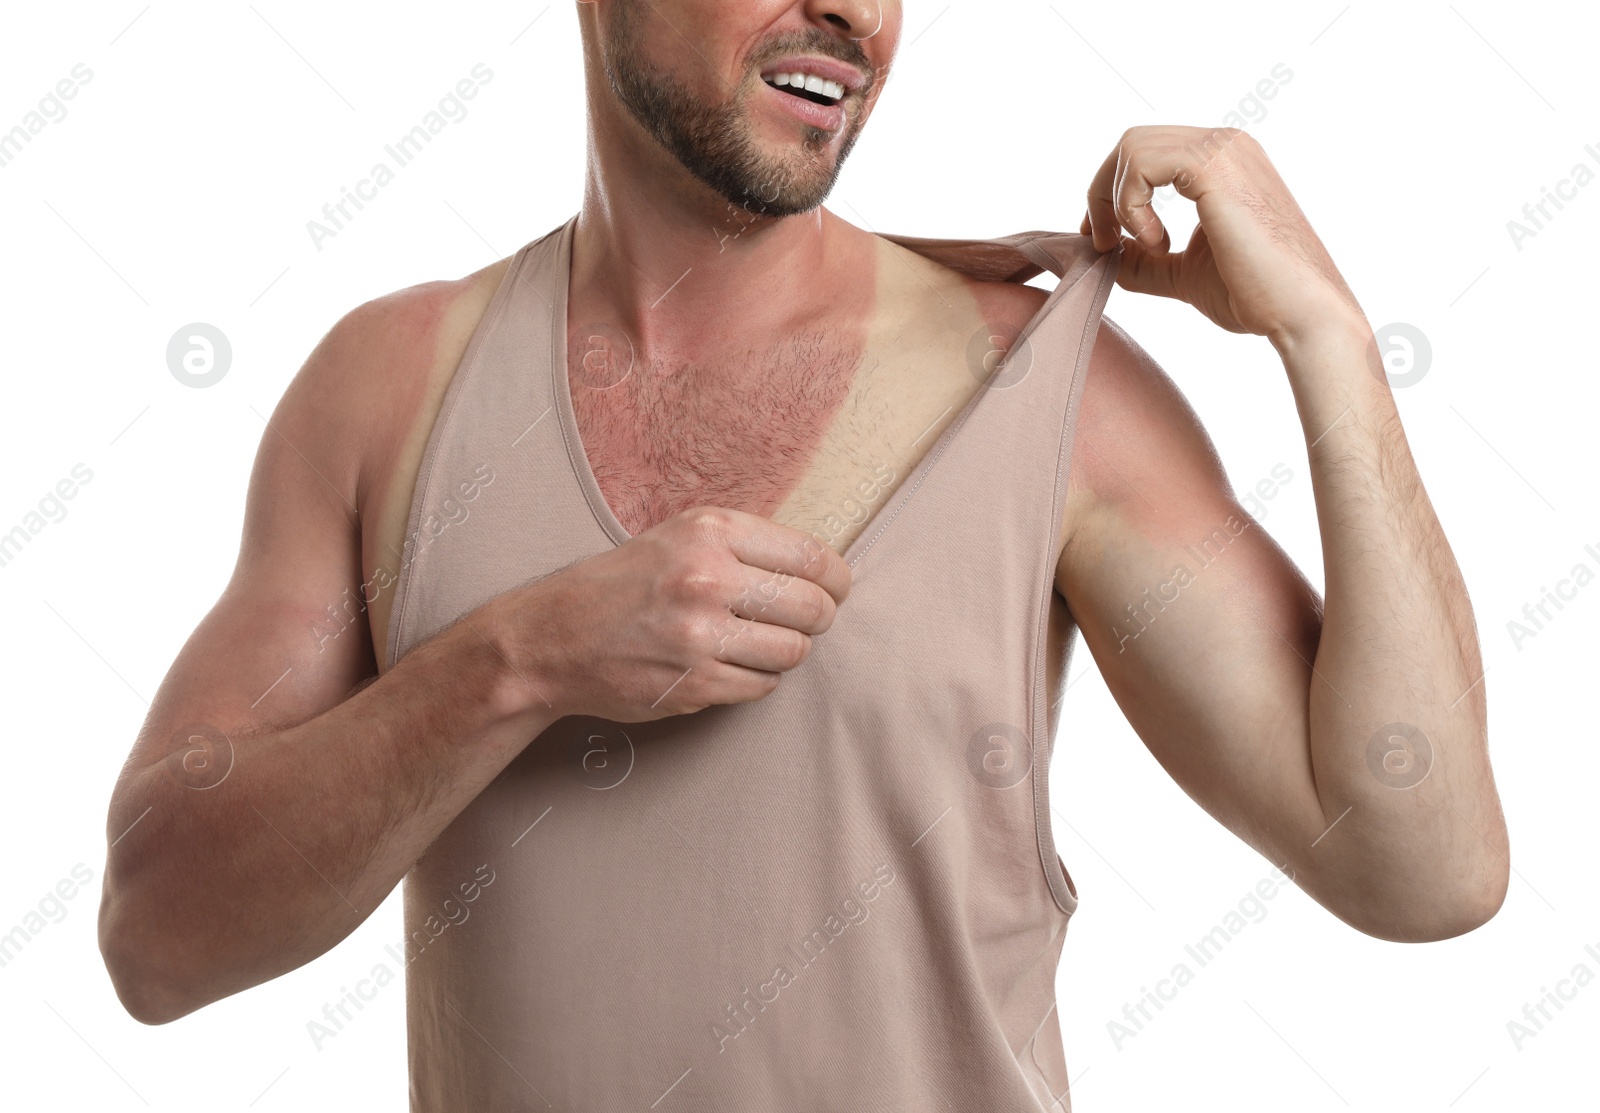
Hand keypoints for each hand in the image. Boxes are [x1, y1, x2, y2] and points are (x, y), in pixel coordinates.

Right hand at [507, 506, 851, 722]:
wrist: (552, 638)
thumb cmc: (622, 585)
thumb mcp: (678, 536)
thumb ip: (743, 545)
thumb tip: (820, 568)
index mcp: (709, 532)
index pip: (811, 556)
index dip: (836, 579)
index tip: (836, 588)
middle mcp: (707, 579)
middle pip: (812, 607)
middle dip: (818, 617)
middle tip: (804, 621)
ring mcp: (701, 636)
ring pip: (793, 652)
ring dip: (785, 652)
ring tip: (759, 643)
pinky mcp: (695, 684)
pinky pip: (762, 686)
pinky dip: (756, 679)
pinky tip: (730, 665)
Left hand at [1080, 125, 1367, 347]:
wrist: (1300, 313)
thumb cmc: (1255, 295)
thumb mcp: (1183, 273)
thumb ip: (1143, 260)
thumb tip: (1102, 252)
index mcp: (1222, 163)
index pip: (1145, 154)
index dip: (1110, 193)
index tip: (1104, 240)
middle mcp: (1225, 146)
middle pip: (1133, 143)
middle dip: (1102, 193)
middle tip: (1105, 243)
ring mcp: (1223, 150)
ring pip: (1133, 146)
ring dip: (1115, 201)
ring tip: (1143, 246)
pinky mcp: (1215, 167)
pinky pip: (1141, 163)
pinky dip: (1131, 205)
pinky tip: (1158, 242)